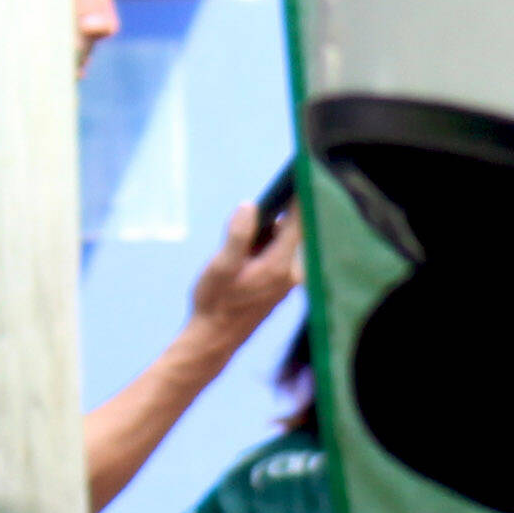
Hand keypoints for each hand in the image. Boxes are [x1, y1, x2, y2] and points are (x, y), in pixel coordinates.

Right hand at [187, 200, 303, 340]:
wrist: (214, 339)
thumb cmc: (215, 302)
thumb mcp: (221, 265)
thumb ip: (237, 234)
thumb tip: (250, 206)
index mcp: (281, 266)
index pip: (299, 222)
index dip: (298, 196)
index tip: (298, 173)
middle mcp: (292, 273)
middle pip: (289, 230)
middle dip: (267, 222)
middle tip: (240, 237)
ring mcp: (288, 280)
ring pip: (280, 243)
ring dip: (260, 238)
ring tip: (235, 257)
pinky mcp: (281, 284)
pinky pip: (277, 255)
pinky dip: (260, 250)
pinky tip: (239, 264)